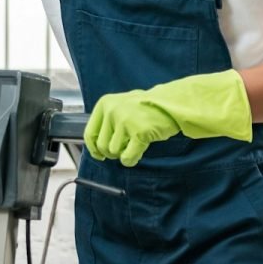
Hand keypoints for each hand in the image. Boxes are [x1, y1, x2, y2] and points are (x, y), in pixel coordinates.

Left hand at [84, 69, 252, 167]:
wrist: (172, 103)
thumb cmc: (148, 107)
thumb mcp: (122, 106)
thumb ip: (108, 121)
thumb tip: (96, 146)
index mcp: (105, 103)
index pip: (90, 133)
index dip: (94, 149)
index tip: (100, 155)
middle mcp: (112, 111)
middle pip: (102, 146)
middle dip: (113, 153)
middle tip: (125, 149)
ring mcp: (125, 121)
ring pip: (114, 152)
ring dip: (124, 154)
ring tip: (135, 146)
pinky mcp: (139, 132)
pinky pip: (127, 157)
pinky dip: (132, 159)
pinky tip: (139, 153)